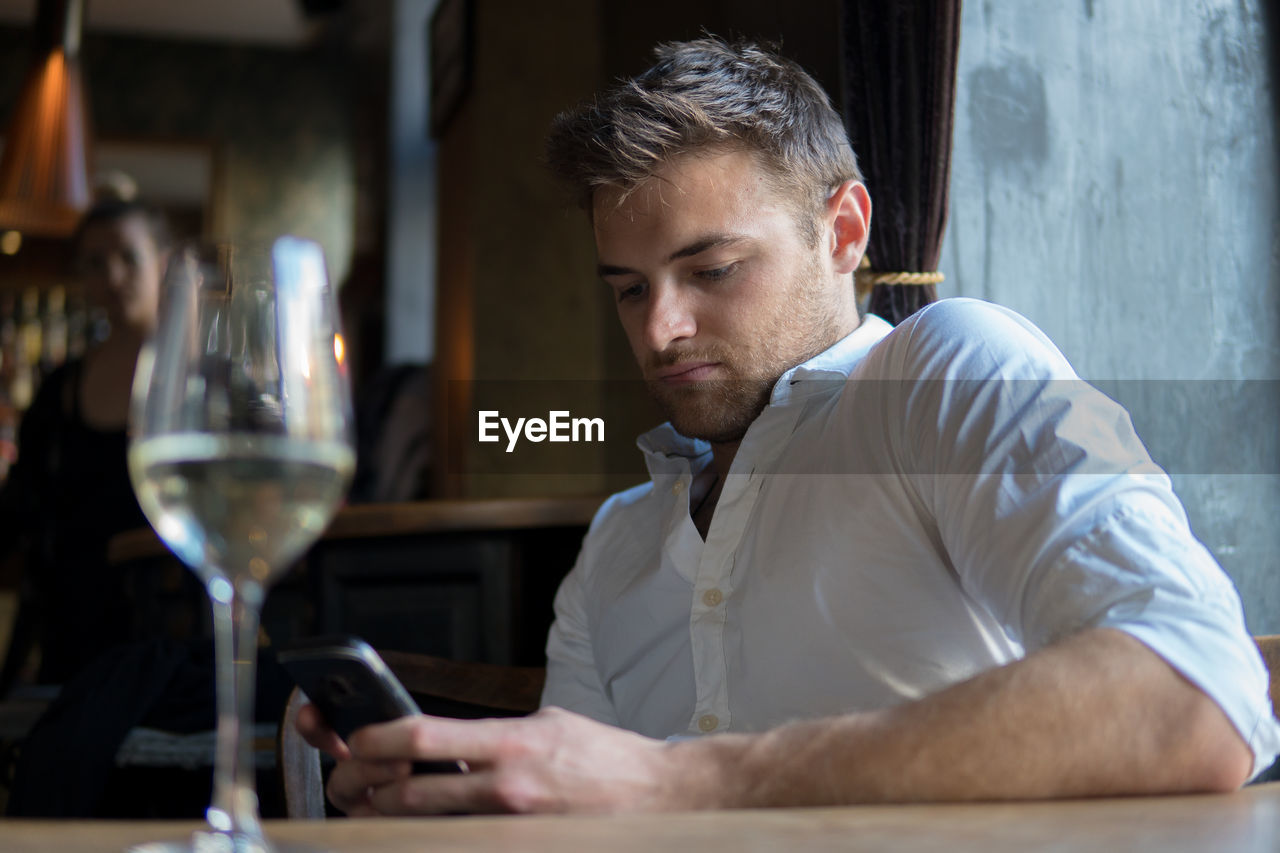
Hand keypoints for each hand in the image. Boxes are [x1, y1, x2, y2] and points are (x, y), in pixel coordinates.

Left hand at [296, 704, 704, 815]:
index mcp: (512, 741)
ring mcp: (514, 827)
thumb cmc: (606, 758)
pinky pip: (461, 845)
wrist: (659, 797)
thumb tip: (449, 746)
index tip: (355, 742)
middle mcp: (508, 785)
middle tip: (347, 788)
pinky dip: (433, 839)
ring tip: (371, 812)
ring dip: (387, 821)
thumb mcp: (548, 724)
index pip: (422, 738)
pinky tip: (421, 833)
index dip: (375, 742)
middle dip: (365, 791)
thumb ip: (496, 735)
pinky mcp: (522, 848)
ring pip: (425, 829)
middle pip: (409, 793)